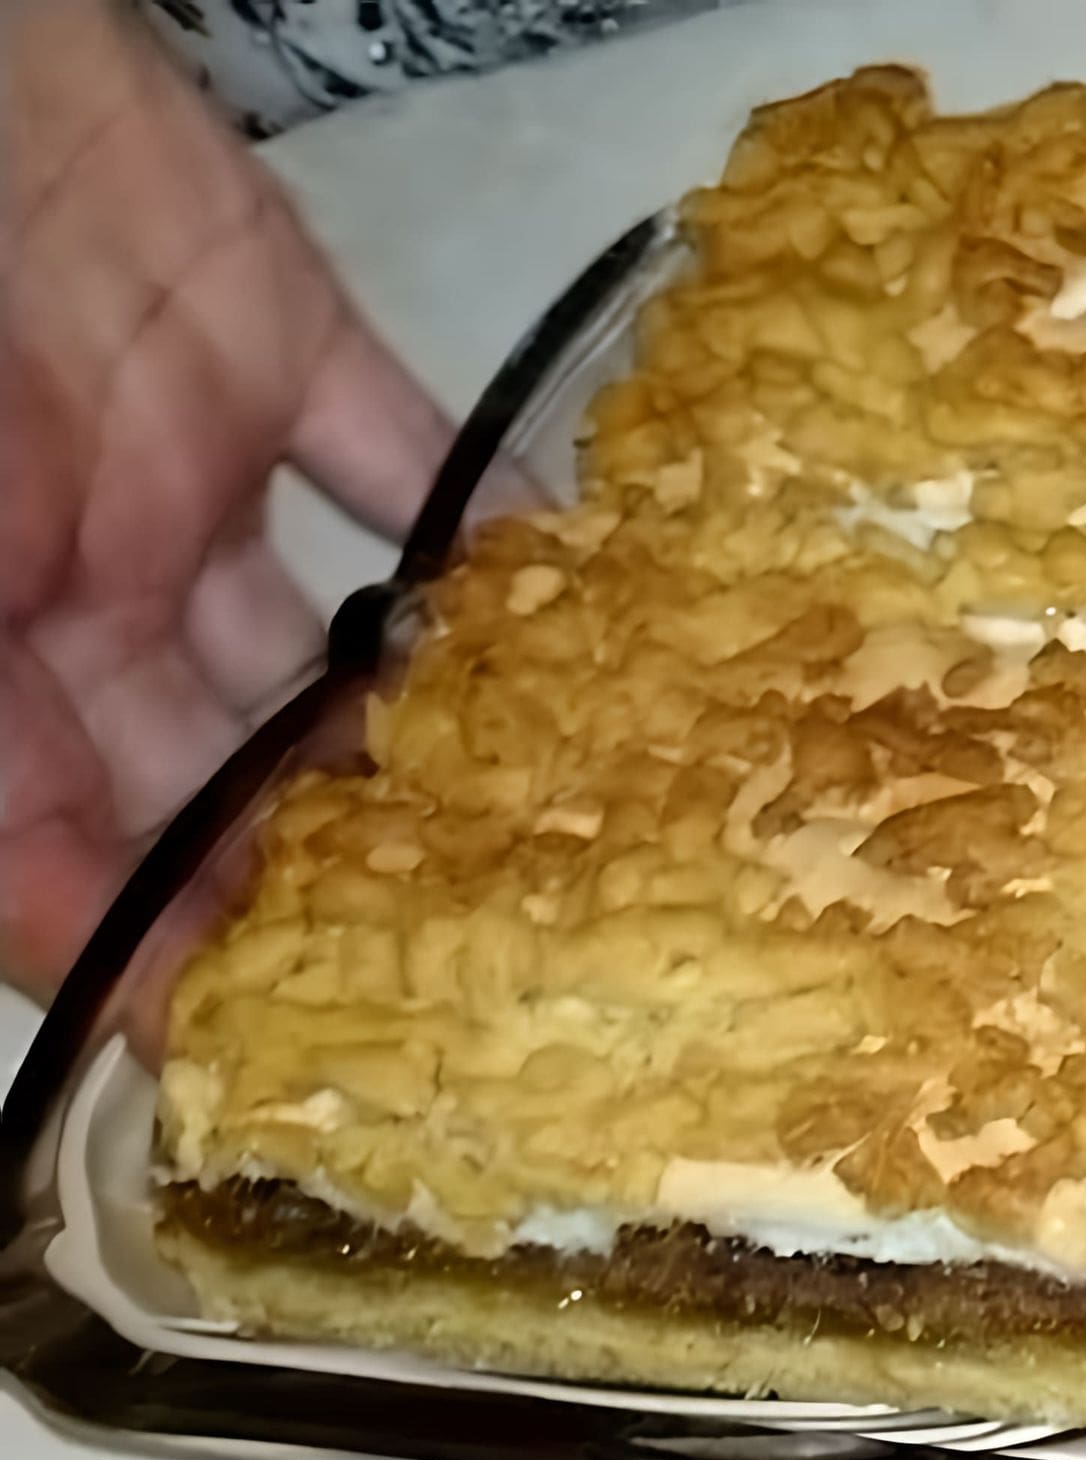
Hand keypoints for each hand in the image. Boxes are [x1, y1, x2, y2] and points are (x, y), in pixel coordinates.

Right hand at [0, 0, 454, 999]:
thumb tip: (71, 923)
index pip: (51, 839)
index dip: (141, 942)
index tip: (252, 1044)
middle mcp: (70, 572)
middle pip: (198, 760)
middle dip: (304, 866)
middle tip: (455, 972)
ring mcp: (173, 456)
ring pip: (307, 632)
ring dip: (403, 729)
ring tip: (542, 835)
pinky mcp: (264, 332)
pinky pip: (393, 443)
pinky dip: (480, 519)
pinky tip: (576, 612)